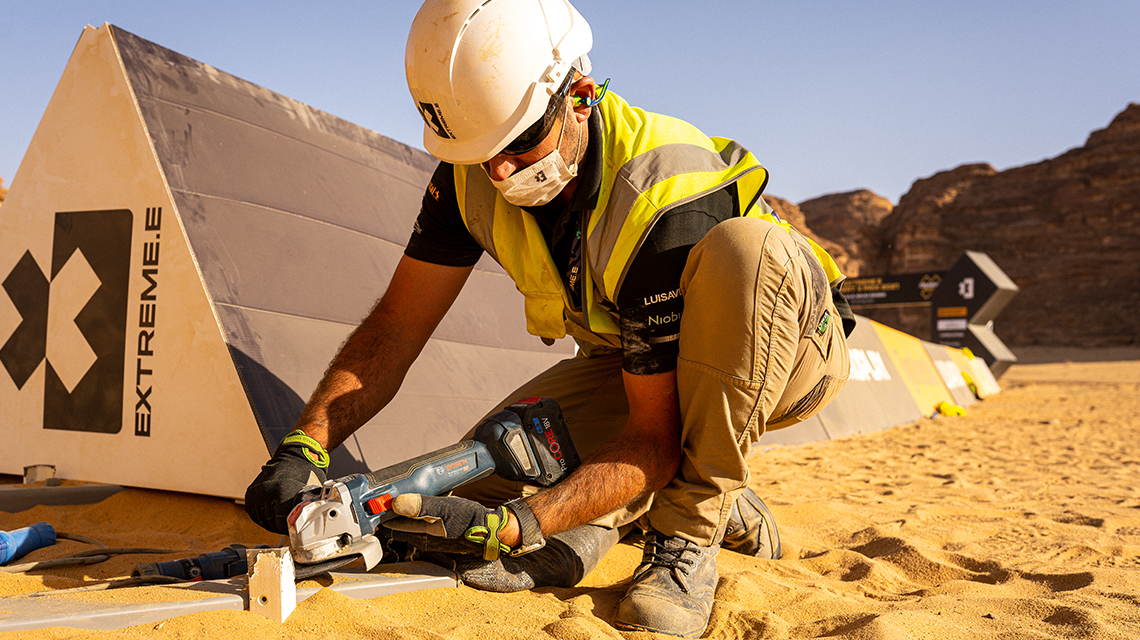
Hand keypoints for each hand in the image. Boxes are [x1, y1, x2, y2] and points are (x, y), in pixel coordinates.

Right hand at [244, 430, 329, 533]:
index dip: (289, 529)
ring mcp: (257, 491)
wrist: (295, 456)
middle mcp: (266, 492)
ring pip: (261, 519)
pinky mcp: (251, 491)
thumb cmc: (306, 473)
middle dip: (280, 527)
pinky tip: (271, 514)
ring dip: (270, 522)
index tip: (294, 530)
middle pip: (270, 523)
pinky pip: (253, 512)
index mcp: (282, 492)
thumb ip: (304, 510)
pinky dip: (261, 516)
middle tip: (288, 525)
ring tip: (280, 519)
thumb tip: (306, 527)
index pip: (281, 523)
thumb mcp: (309, 492)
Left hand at [384, 494, 512, 560]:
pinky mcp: (439, 530)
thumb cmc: (471, 521)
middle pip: (399, 524)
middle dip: (390, 512)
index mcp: (421, 534)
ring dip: (402, 511)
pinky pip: (421, 521)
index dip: (383, 513)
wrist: (493, 530)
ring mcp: (431, 535)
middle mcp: (423, 537)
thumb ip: (422, 505)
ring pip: (409, 522)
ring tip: (396, 497)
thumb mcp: (446, 509)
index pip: (393, 524)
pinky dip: (415, 512)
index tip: (374, 501)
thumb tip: (396, 502)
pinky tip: (419, 502)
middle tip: (382, 497)